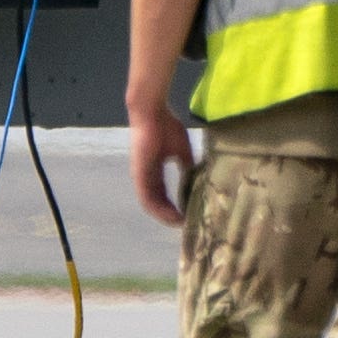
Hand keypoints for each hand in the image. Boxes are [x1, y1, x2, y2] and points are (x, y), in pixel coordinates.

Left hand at [126, 84, 194, 226]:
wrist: (152, 112)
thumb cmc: (165, 125)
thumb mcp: (181, 151)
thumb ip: (186, 166)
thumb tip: (197, 180)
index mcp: (153, 171)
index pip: (162, 195)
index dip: (173, 206)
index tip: (187, 215)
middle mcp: (145, 178)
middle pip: (156, 203)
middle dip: (170, 215)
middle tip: (185, 225)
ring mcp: (140, 177)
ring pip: (151, 205)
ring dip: (164, 216)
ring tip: (180, 224)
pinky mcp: (139, 175)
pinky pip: (147, 198)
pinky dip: (158, 210)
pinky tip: (171, 216)